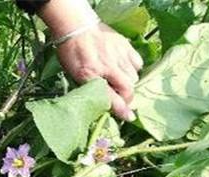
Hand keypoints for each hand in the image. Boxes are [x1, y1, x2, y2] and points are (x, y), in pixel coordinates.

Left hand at [37, 0, 143, 120]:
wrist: (76, 26)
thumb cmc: (71, 52)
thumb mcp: (74, 73)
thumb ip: (88, 87)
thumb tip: (102, 101)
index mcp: (91, 74)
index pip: (111, 97)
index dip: (121, 110)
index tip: (128, 117)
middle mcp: (107, 66)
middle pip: (128, 88)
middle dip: (126, 98)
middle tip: (121, 99)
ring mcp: (118, 55)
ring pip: (134, 76)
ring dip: (129, 84)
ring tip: (120, 84)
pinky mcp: (125, 46)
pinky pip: (137, 63)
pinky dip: (133, 69)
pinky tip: (125, 69)